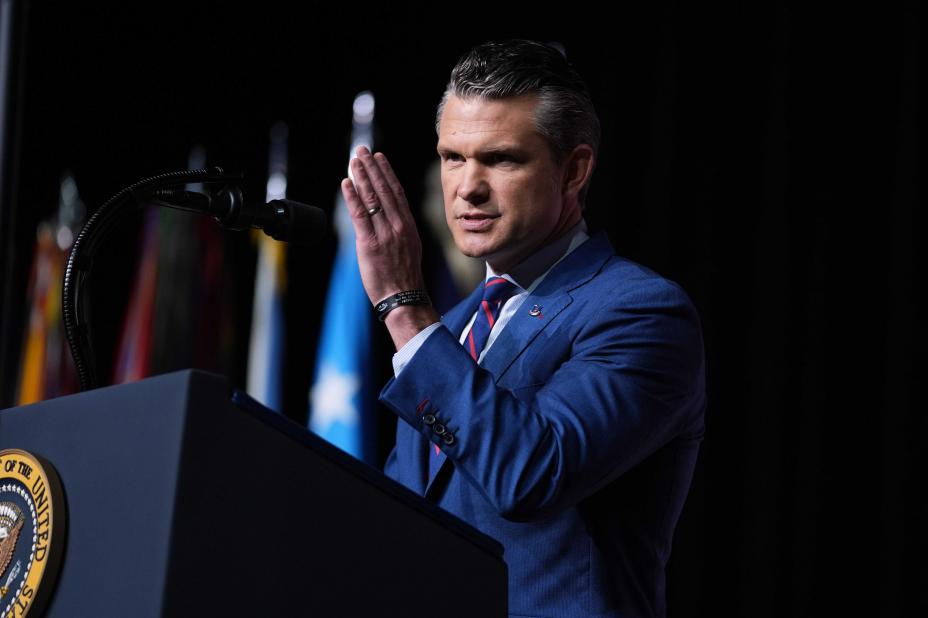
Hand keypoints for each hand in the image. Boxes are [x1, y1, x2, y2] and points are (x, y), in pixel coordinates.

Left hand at [341, 146, 438, 347]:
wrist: (404, 297)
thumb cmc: (405, 277)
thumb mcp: (410, 247)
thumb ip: (400, 229)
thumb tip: (390, 216)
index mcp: (408, 225)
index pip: (397, 192)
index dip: (387, 172)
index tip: (379, 157)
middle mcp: (398, 225)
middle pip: (383, 190)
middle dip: (372, 168)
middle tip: (362, 151)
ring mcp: (385, 234)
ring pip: (372, 198)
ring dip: (361, 177)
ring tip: (353, 161)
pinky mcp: (370, 244)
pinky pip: (360, 215)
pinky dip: (352, 197)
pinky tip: (346, 183)